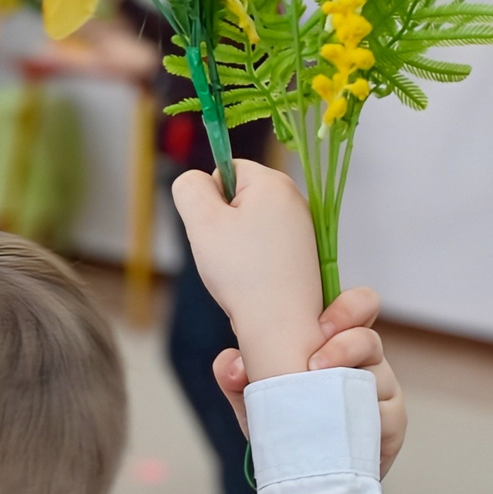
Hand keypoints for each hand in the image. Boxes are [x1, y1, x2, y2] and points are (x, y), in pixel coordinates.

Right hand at [173, 161, 321, 379]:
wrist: (281, 325)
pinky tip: (253, 281)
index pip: (227, 168)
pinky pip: (264, 247)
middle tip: (225, 252)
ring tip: (240, 270)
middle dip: (222, 222)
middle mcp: (294, 200)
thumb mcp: (202, 222)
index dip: (210, 197)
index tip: (214, 227)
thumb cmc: (243, 273)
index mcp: (273, 183)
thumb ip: (189, 188)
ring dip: (235, 245)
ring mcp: (302, 229)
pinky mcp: (303, 255)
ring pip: (250, 224)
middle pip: (239, 197)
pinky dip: (253, 262)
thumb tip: (194, 181)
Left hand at [211, 285, 407, 477]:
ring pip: (382, 379)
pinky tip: (346, 433)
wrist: (296, 476)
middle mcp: (364, 362)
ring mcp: (381, 393)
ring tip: (321, 400)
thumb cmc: (282, 426)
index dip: (349, 308)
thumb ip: (236, 379)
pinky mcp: (391, 426)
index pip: (360, 308)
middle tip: (315, 363)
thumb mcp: (253, 401)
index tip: (321, 325)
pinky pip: (391, 419)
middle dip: (346, 346)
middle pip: (370, 339)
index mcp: (337, 343)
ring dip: (351, 388)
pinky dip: (371, 424)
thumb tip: (230, 362)